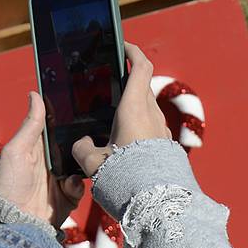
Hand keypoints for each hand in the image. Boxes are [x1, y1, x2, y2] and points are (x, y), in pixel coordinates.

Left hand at [0, 92, 84, 225]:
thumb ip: (30, 124)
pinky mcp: (69, 196)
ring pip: (81, 163)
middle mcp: (51, 161)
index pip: (56, 127)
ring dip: (82, 162)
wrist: (15, 222)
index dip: (66, 116)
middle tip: (90, 132)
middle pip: (73, 144)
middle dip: (81, 139)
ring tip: (82, 159)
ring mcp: (61, 179)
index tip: (80, 101)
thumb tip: (35, 94)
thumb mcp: (17, 150)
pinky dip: (77, 185)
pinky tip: (68, 185)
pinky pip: (81, 185)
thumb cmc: (9, 183)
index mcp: (37, 147)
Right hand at [71, 42, 170, 178]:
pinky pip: (151, 128)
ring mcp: (162, 130)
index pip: (141, 67)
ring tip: (113, 119)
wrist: (158, 202)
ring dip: (133, 107)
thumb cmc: (125, 177)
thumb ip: (81, 148)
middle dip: (129, 80)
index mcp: (134, 108)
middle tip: (111, 82)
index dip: (133, 51)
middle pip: (143, 86)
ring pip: (147, 108)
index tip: (123, 46)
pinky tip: (125, 144)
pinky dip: (139, 128)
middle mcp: (152, 114)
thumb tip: (82, 143)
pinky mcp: (166, 146)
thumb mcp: (92, 163)